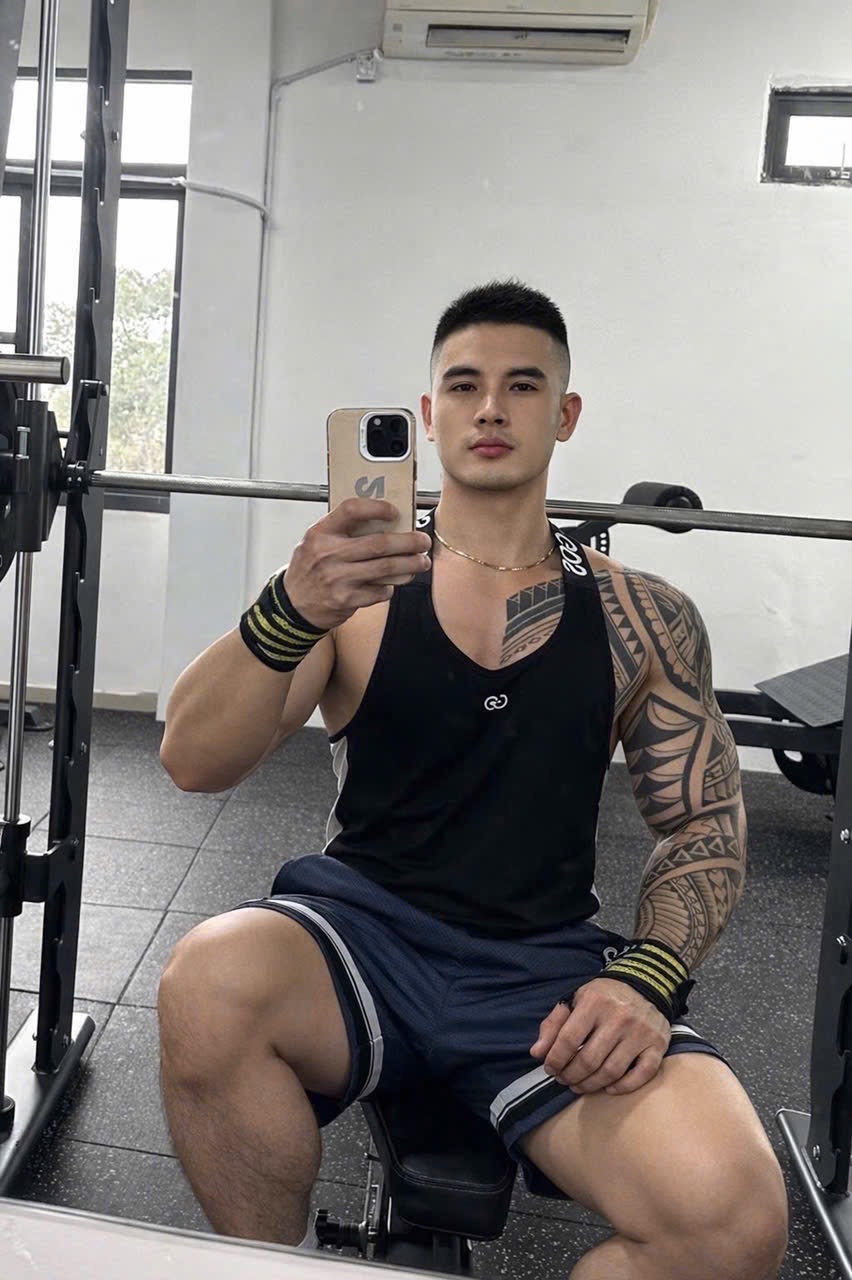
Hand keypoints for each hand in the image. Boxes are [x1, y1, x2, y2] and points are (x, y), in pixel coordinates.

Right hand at [283, 499, 431, 630]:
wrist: (293, 605)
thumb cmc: (310, 569)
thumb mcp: (316, 542)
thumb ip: (342, 532)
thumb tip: (385, 523)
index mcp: (320, 533)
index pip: (351, 510)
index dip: (377, 508)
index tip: (395, 511)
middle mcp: (328, 554)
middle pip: (379, 543)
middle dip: (409, 542)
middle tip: (423, 541)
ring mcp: (337, 578)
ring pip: (385, 568)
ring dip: (410, 564)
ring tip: (421, 561)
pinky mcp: (346, 599)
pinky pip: (380, 590)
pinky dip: (391, 586)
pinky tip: (393, 582)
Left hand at [529, 978, 670, 1096]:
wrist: (646, 982)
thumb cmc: (604, 996)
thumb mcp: (575, 1000)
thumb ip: (553, 1024)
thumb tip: (537, 1053)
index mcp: (594, 1003)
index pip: (569, 1040)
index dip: (555, 1059)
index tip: (550, 1068)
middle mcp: (619, 1017)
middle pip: (589, 1060)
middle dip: (571, 1075)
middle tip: (563, 1080)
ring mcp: (641, 1033)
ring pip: (612, 1071)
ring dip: (591, 1085)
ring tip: (579, 1085)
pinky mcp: (658, 1045)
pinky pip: (641, 1075)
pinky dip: (623, 1087)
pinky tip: (608, 1088)